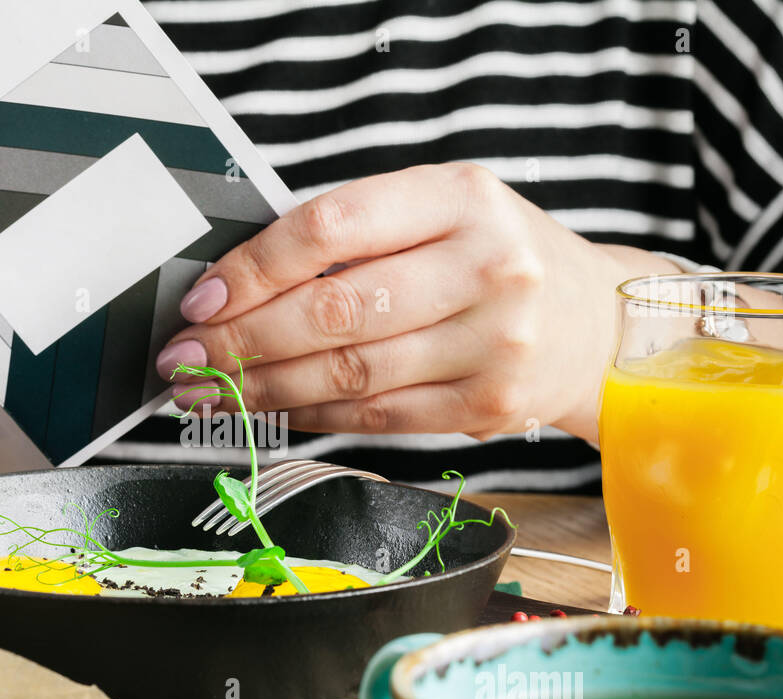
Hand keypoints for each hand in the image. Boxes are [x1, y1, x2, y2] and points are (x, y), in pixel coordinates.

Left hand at [155, 163, 677, 443]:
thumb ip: (357, 234)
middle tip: (187, 358)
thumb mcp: (442, 211)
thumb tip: (240, 285)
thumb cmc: (499, 258)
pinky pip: (376, 415)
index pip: (331, 228)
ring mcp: (492, 343)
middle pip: (334, 310)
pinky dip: (312, 413)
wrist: (595, 323)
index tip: (203, 297)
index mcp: (462, 198)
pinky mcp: (488, 405)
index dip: (253, 267)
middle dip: (241, 339)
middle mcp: (485, 267)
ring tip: (213, 391)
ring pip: (348, 372)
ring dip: (263, 387)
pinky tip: (273, 408)